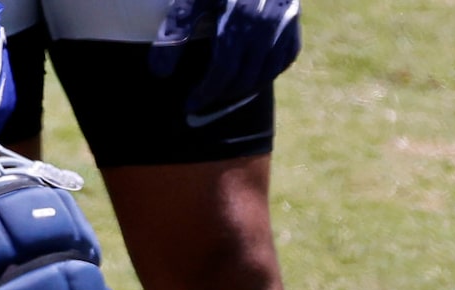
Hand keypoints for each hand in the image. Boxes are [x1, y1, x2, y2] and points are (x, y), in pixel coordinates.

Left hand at [149, 0, 302, 127]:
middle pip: (244, 77)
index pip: (223, 69)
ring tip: (223, 91)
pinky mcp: (294, 25)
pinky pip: (283, 60)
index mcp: (239, 19)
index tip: (190, 105)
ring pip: (266, 74)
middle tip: (204, 100)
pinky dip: (267, 72)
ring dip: (244, 88)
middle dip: (222, 94)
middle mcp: (267, 25)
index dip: (206, 91)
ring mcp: (285, 26)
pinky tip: (251, 73)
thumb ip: (176, 32)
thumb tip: (160, 73)